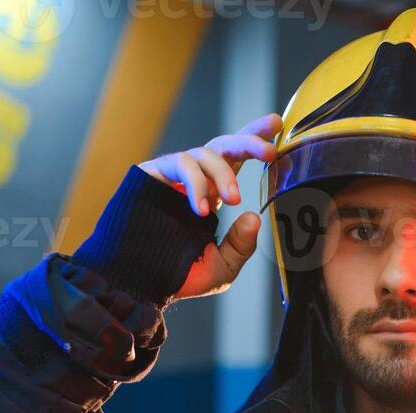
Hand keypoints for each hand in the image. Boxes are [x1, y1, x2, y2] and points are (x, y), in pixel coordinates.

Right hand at [140, 112, 282, 299]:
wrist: (137, 283)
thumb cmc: (178, 275)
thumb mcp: (221, 267)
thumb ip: (241, 246)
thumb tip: (254, 217)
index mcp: (214, 193)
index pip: (236, 158)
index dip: (255, 139)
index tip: (278, 125)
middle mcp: (195, 179)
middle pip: (224, 144)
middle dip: (249, 141)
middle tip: (270, 150)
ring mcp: (173, 175)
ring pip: (204, 153)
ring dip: (223, 174)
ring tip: (232, 200)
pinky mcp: (151, 174)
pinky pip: (179, 164)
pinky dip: (195, 183)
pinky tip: (200, 209)